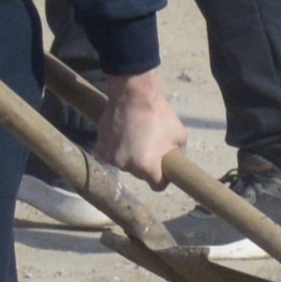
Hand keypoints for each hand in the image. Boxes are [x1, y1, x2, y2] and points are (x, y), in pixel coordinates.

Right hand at [94, 65, 187, 186]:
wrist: (132, 94)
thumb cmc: (159, 114)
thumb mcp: (180, 136)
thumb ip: (178, 156)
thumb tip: (175, 166)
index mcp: (147, 166)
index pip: (157, 186)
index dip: (163, 178)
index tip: (163, 169)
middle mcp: (126, 166)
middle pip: (140, 175)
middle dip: (147, 165)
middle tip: (151, 146)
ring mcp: (111, 158)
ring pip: (126, 165)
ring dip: (131, 156)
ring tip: (137, 136)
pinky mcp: (100, 148)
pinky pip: (112, 156)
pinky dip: (118, 149)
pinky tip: (124, 134)